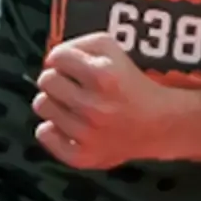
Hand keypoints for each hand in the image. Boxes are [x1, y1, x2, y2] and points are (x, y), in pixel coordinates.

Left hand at [33, 31, 179, 169]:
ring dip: (54, 102)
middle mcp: (93, 106)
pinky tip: (68, 125)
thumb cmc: (131, 84)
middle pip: (46, 81)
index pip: (56, 57)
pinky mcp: (82, 156)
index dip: (62, 59)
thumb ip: (82, 44)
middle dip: (57, 79)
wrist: (158, 124)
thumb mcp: (114, 50)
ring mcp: (87, 134)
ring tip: (71, 105)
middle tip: (71, 86)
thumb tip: (52, 58)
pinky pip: (44, 135)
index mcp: (103, 75)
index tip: (70, 66)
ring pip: (42, 106)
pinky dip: (52, 129)